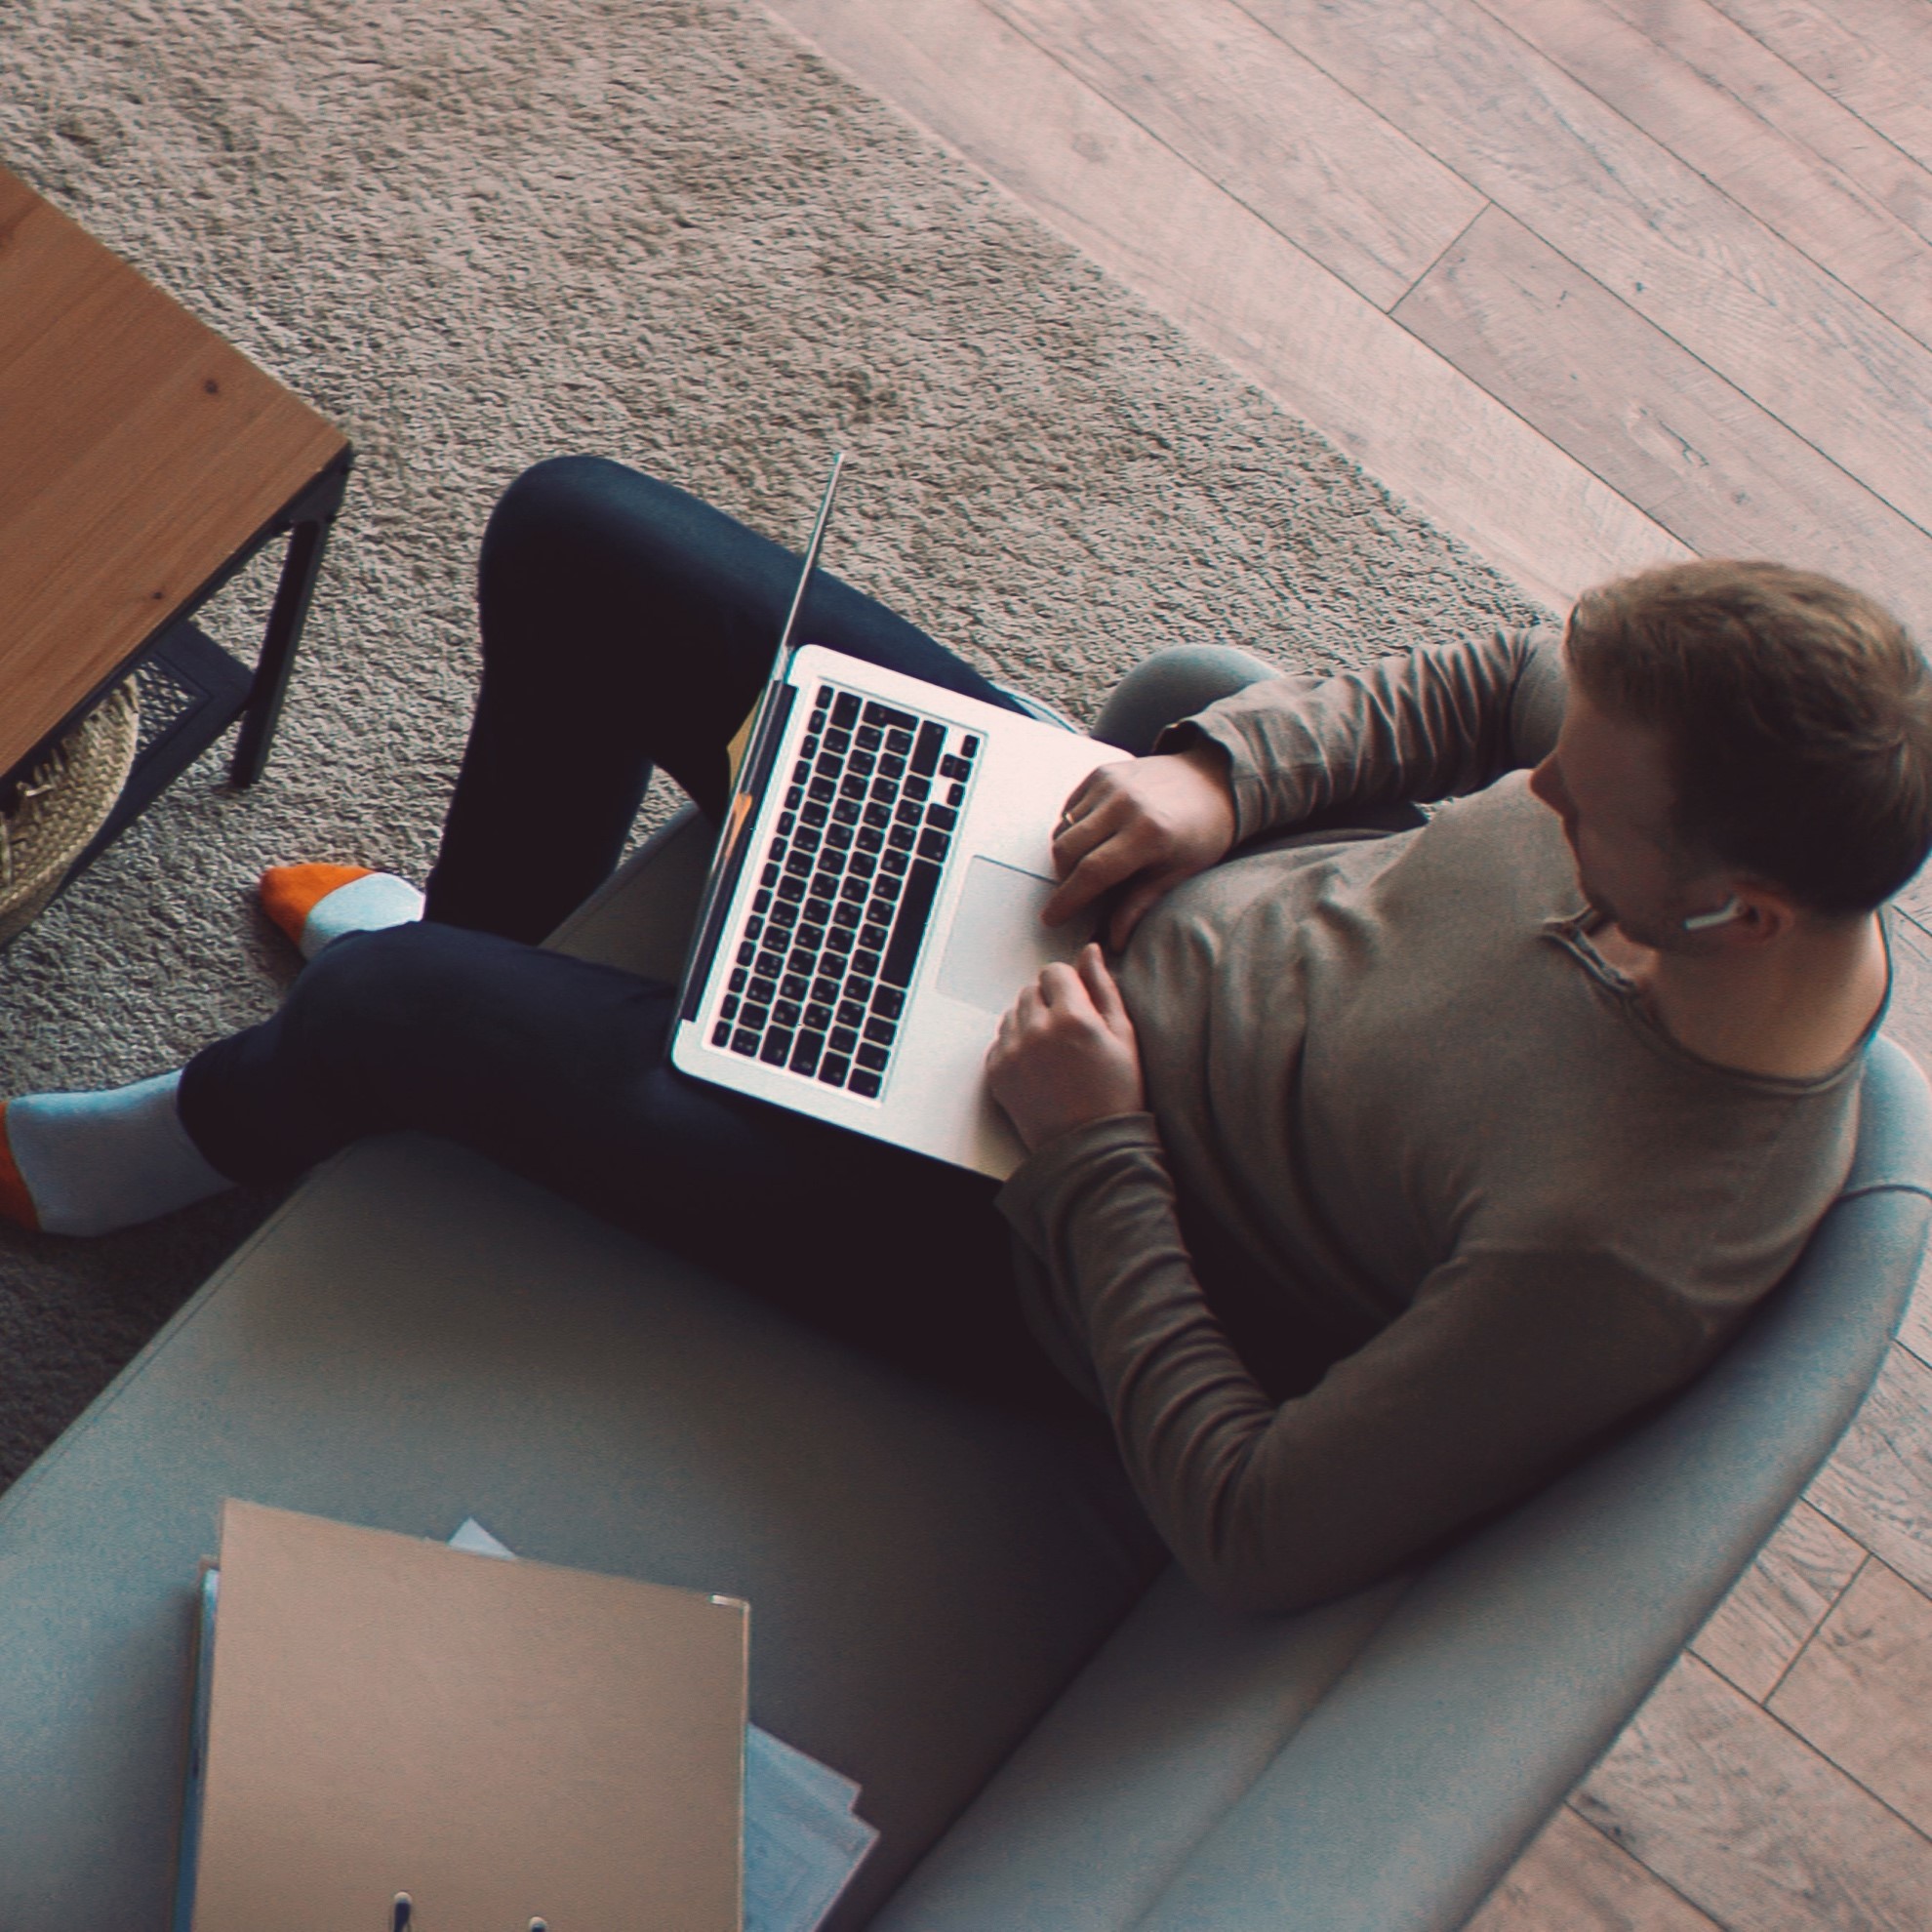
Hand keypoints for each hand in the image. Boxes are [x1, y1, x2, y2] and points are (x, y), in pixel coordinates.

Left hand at [986, 944, 1145, 1151]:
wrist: (1090, 1147)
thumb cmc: (1116, 1093)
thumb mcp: (1124, 1035)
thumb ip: (1104, 987)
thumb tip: (1090, 951)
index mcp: (1072, 1016)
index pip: (1054, 971)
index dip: (1069, 985)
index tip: (1079, 1005)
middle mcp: (1036, 1030)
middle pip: (1031, 990)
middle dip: (1049, 1002)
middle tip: (1069, 1033)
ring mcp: (1012, 1053)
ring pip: (1013, 1013)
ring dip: (1030, 1022)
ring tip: (1054, 1051)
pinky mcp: (997, 1073)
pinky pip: (1000, 1040)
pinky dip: (1016, 1046)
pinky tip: (1040, 1067)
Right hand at [1043, 744, 1236, 946]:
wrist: (1213, 781)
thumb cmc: (1201, 832)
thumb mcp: (1178, 874)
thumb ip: (1140, 905)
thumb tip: (1113, 942)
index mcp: (1148, 834)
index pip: (1092, 873)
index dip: (1067, 900)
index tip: (1052, 918)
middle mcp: (1125, 804)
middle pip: (1067, 851)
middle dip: (1064, 880)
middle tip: (1076, 893)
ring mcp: (1111, 784)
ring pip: (1064, 830)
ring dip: (1067, 855)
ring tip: (1089, 865)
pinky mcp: (1102, 772)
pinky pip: (1069, 809)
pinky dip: (1072, 830)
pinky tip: (1093, 840)